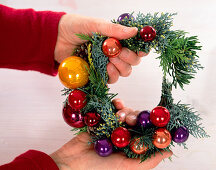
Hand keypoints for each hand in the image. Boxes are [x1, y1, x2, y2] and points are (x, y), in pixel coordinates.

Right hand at [50, 99, 171, 169]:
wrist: (72, 163)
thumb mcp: (126, 168)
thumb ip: (148, 161)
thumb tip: (170, 152)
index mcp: (133, 149)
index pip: (150, 135)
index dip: (156, 126)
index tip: (162, 117)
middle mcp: (126, 138)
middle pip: (140, 122)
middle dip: (139, 118)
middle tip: (131, 121)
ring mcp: (115, 128)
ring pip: (129, 114)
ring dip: (128, 112)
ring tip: (120, 117)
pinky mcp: (104, 120)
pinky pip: (114, 109)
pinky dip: (117, 104)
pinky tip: (117, 104)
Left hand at [54, 14, 147, 83]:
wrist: (57, 38)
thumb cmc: (76, 27)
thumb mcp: (95, 25)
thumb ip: (113, 29)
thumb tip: (135, 31)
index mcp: (117, 40)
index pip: (136, 47)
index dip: (141, 50)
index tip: (141, 50)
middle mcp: (115, 53)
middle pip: (132, 62)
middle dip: (129, 58)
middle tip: (117, 52)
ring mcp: (107, 64)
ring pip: (124, 72)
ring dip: (120, 67)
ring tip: (110, 60)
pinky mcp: (98, 74)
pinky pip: (110, 80)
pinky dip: (111, 76)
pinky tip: (106, 68)